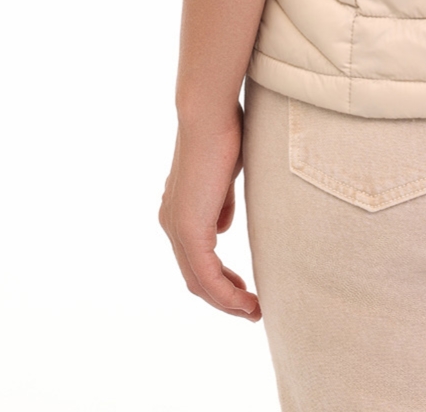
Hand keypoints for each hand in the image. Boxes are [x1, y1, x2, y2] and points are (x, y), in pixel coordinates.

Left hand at [159, 103, 260, 319]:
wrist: (208, 114)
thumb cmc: (222, 133)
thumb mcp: (223, 176)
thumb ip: (220, 203)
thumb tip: (223, 227)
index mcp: (178, 211)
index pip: (195, 259)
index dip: (220, 279)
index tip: (244, 289)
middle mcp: (171, 224)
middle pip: (195, 278)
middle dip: (224, 298)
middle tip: (252, 308)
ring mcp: (178, 229)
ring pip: (200, 283)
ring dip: (228, 302)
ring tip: (254, 311)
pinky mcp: (189, 229)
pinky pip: (207, 276)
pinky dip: (226, 294)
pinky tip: (247, 301)